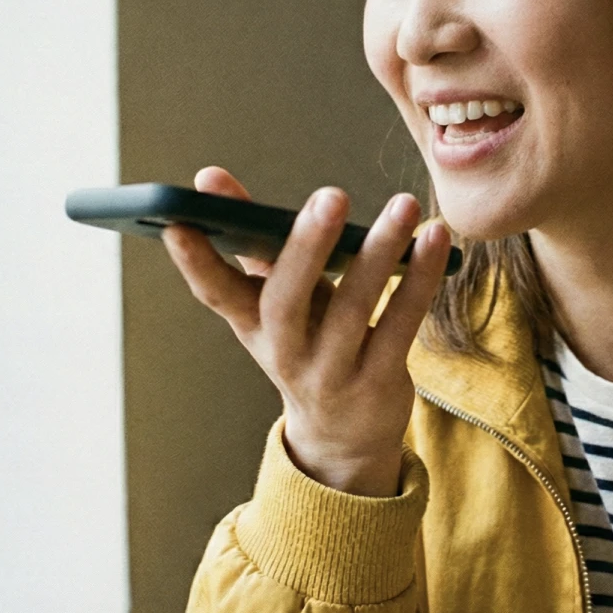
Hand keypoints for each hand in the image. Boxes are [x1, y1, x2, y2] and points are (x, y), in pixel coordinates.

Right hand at [161, 166, 451, 496]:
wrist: (344, 436)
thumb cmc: (308, 342)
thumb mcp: (274, 300)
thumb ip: (254, 238)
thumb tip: (210, 176)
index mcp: (252, 326)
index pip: (214, 293)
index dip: (194, 260)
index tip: (177, 220)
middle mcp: (285, 353)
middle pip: (285, 302)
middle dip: (306, 248)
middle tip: (330, 196)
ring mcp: (331, 373)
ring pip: (353, 310)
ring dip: (381, 252)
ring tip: (403, 205)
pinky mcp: (378, 382)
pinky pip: (401, 325)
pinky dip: (420, 278)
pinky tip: (435, 238)